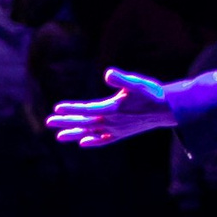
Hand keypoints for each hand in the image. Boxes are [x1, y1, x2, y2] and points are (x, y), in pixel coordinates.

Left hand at [47, 68, 177, 147]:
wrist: (169, 110)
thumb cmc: (152, 93)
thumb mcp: (137, 83)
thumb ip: (121, 79)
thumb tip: (108, 73)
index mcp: (113, 110)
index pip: (87, 110)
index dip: (72, 109)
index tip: (57, 109)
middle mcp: (112, 122)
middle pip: (84, 123)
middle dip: (66, 122)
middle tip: (48, 122)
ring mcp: (117, 130)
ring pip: (91, 133)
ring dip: (74, 133)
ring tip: (59, 137)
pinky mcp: (122, 133)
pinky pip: (104, 140)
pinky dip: (93, 141)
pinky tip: (83, 143)